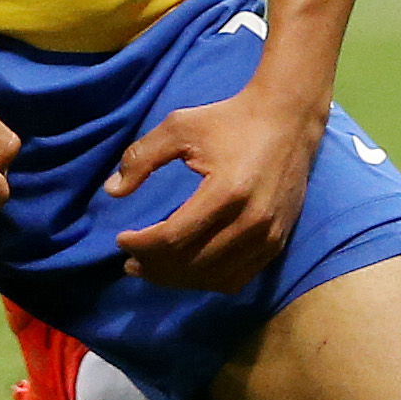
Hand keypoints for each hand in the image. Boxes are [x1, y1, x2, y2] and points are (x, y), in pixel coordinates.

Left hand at [106, 82, 326, 292]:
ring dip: (177, 279)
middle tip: (130, 260)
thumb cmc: (230, 120)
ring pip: (212, 277)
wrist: (288, 118)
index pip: (173, 237)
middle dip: (153, 266)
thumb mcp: (180, 126)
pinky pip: (237, 278)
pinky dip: (207, 281)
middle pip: (191, 263)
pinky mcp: (278, 241)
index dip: (141, 245)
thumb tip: (112, 191)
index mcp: (227, 191)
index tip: (121, 239)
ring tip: (152, 269)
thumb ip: (142, 157)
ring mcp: (268, 235)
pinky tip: (188, 271)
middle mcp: (251, 220)